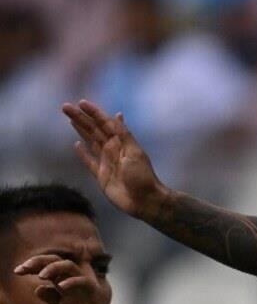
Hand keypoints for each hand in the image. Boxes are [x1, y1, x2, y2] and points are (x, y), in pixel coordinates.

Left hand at [13, 253, 121, 303]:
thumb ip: (50, 299)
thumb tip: (38, 289)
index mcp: (63, 283)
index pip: (47, 267)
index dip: (32, 266)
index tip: (17, 271)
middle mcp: (72, 281)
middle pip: (56, 261)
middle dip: (38, 262)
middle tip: (23, 268)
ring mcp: (84, 285)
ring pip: (70, 266)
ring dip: (54, 268)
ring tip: (41, 275)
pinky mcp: (94, 292)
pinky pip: (83, 282)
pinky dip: (72, 282)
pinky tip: (61, 286)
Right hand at [63, 100, 168, 219]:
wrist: (144, 200)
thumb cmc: (142, 176)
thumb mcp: (134, 152)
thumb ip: (123, 135)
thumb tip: (117, 115)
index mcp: (122, 142)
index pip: (105, 123)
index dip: (93, 112)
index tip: (81, 102)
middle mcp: (113, 149)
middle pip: (94, 130)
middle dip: (81, 118)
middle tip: (65, 107)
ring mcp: (106, 162)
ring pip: (90, 141)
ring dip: (80, 130)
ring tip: (70, 119)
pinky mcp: (101, 175)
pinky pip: (89, 161)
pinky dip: (83, 153)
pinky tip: (76, 145)